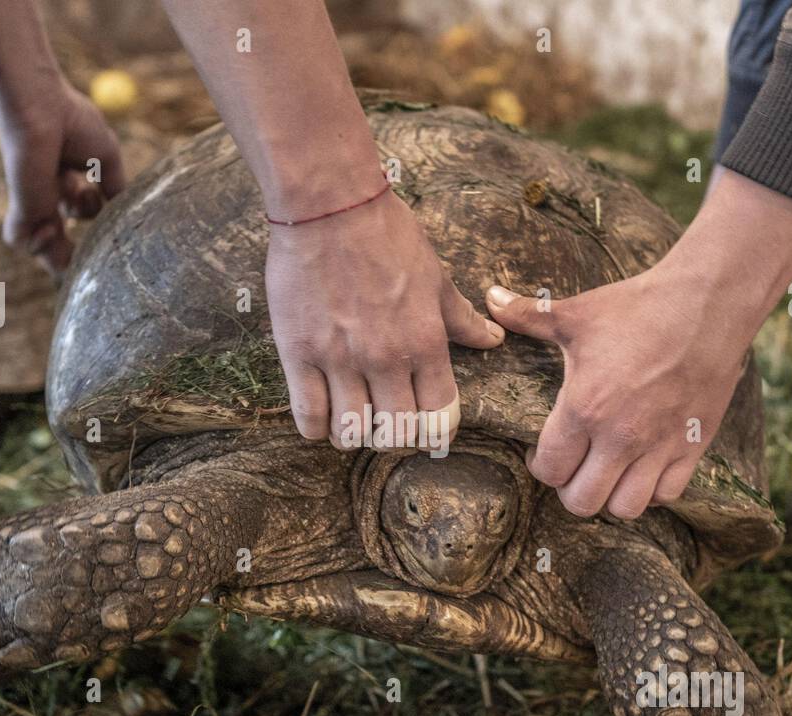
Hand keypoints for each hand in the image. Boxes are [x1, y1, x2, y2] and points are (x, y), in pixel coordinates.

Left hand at [0, 81, 125, 275]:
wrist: (41, 107)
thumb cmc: (73, 122)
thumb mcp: (106, 159)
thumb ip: (115, 189)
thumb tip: (125, 213)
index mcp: (67, 180)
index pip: (80, 215)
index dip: (95, 230)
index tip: (108, 237)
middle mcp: (49, 195)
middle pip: (60, 238)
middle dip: (75, 256)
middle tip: (88, 264)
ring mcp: (33, 203)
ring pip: (44, 245)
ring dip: (63, 245)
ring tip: (70, 210)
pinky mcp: (21, 207)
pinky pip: (24, 242)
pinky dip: (42, 243)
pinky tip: (55, 226)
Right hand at [266, 189, 504, 449]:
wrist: (329, 204)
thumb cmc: (386, 233)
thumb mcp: (435, 276)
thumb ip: (461, 318)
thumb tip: (493, 341)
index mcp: (425, 342)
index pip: (439, 415)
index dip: (434, 432)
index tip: (426, 428)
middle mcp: (386, 358)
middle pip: (396, 431)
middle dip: (393, 435)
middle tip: (384, 422)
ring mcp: (340, 359)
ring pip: (352, 431)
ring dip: (354, 434)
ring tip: (351, 418)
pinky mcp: (298, 354)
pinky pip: (309, 416)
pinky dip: (318, 428)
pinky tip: (322, 417)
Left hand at [484, 264, 751, 518]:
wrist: (708, 303)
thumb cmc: (638, 306)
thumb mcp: (577, 313)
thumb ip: (528, 315)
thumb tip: (490, 297)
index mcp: (585, 408)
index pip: (550, 469)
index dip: (538, 466)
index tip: (541, 452)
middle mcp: (621, 436)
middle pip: (582, 501)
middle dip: (569, 489)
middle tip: (572, 466)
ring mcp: (659, 445)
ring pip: (625, 507)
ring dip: (610, 495)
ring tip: (605, 472)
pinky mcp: (692, 446)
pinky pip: (667, 494)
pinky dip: (651, 491)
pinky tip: (642, 467)